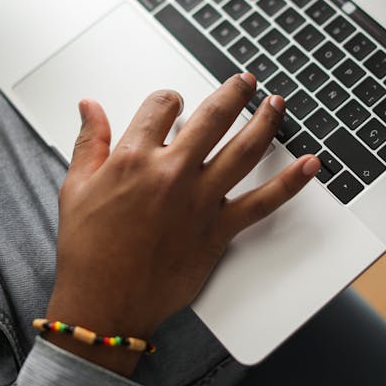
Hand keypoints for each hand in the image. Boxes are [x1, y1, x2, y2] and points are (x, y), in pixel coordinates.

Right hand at [45, 74, 319, 374]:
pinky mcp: (219, 230)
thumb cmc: (87, 249)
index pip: (161, 105)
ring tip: (276, 103)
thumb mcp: (75, 187)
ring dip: (266, 120)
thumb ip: (89, 140)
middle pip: (213, 116)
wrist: (104, 303)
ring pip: (244, 149)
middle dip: (233, 92)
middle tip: (245, 82)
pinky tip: (310, 164)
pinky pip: (263, 201)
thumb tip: (90, 106)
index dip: (169, 98)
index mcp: (134, 158)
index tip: (173, 102)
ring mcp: (200, 200)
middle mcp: (172, 172)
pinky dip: (291, 182)